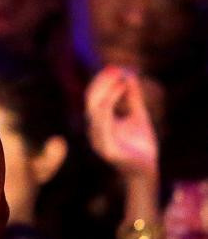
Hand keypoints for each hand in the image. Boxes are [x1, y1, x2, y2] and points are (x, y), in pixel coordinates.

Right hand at [86, 66, 159, 182]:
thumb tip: (130, 75)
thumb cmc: (141, 145)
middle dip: (102, 83)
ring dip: (108, 90)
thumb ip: (133, 98)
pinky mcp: (106, 148)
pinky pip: (104, 122)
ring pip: (96, 109)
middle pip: (91, 100)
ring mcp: (97, 139)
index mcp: (98, 123)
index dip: (101, 81)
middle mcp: (94, 130)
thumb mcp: (139, 116)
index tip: (115, 68)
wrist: (147, 170)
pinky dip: (112, 103)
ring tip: (122, 79)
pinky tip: (123, 91)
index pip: (92, 98)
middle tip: (116, 69)